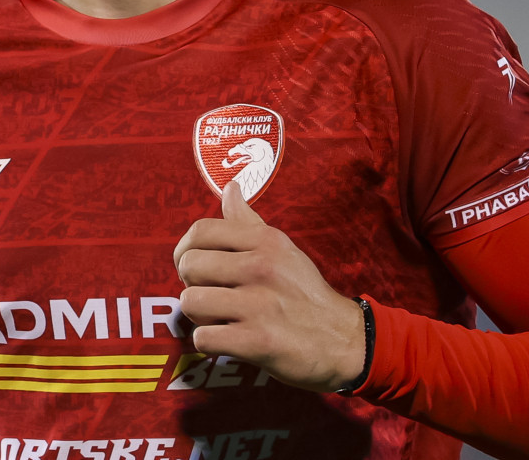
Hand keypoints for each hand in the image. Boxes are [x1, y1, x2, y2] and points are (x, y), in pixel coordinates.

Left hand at [173, 181, 369, 392]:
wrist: (343, 341)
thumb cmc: (305, 293)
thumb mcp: (283, 249)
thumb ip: (249, 221)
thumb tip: (230, 187)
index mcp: (266, 241)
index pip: (201, 231)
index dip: (185, 249)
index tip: (193, 265)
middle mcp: (261, 267)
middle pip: (189, 266)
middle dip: (192, 284)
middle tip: (212, 296)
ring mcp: (259, 305)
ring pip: (191, 302)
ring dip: (199, 316)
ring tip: (220, 318)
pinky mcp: (257, 342)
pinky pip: (203, 338)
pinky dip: (209, 343)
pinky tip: (228, 339)